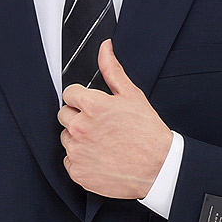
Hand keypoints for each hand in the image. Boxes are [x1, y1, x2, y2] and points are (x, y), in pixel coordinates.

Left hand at [57, 38, 172, 198]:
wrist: (158, 168)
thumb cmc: (148, 134)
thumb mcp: (132, 96)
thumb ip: (112, 70)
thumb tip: (104, 49)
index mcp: (92, 106)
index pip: (69, 94)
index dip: (81, 99)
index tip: (92, 107)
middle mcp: (80, 128)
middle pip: (64, 115)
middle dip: (78, 117)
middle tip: (99, 126)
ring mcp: (77, 151)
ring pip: (65, 139)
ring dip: (78, 139)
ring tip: (101, 143)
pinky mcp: (78, 171)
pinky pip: (69, 161)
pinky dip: (80, 160)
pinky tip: (99, 158)